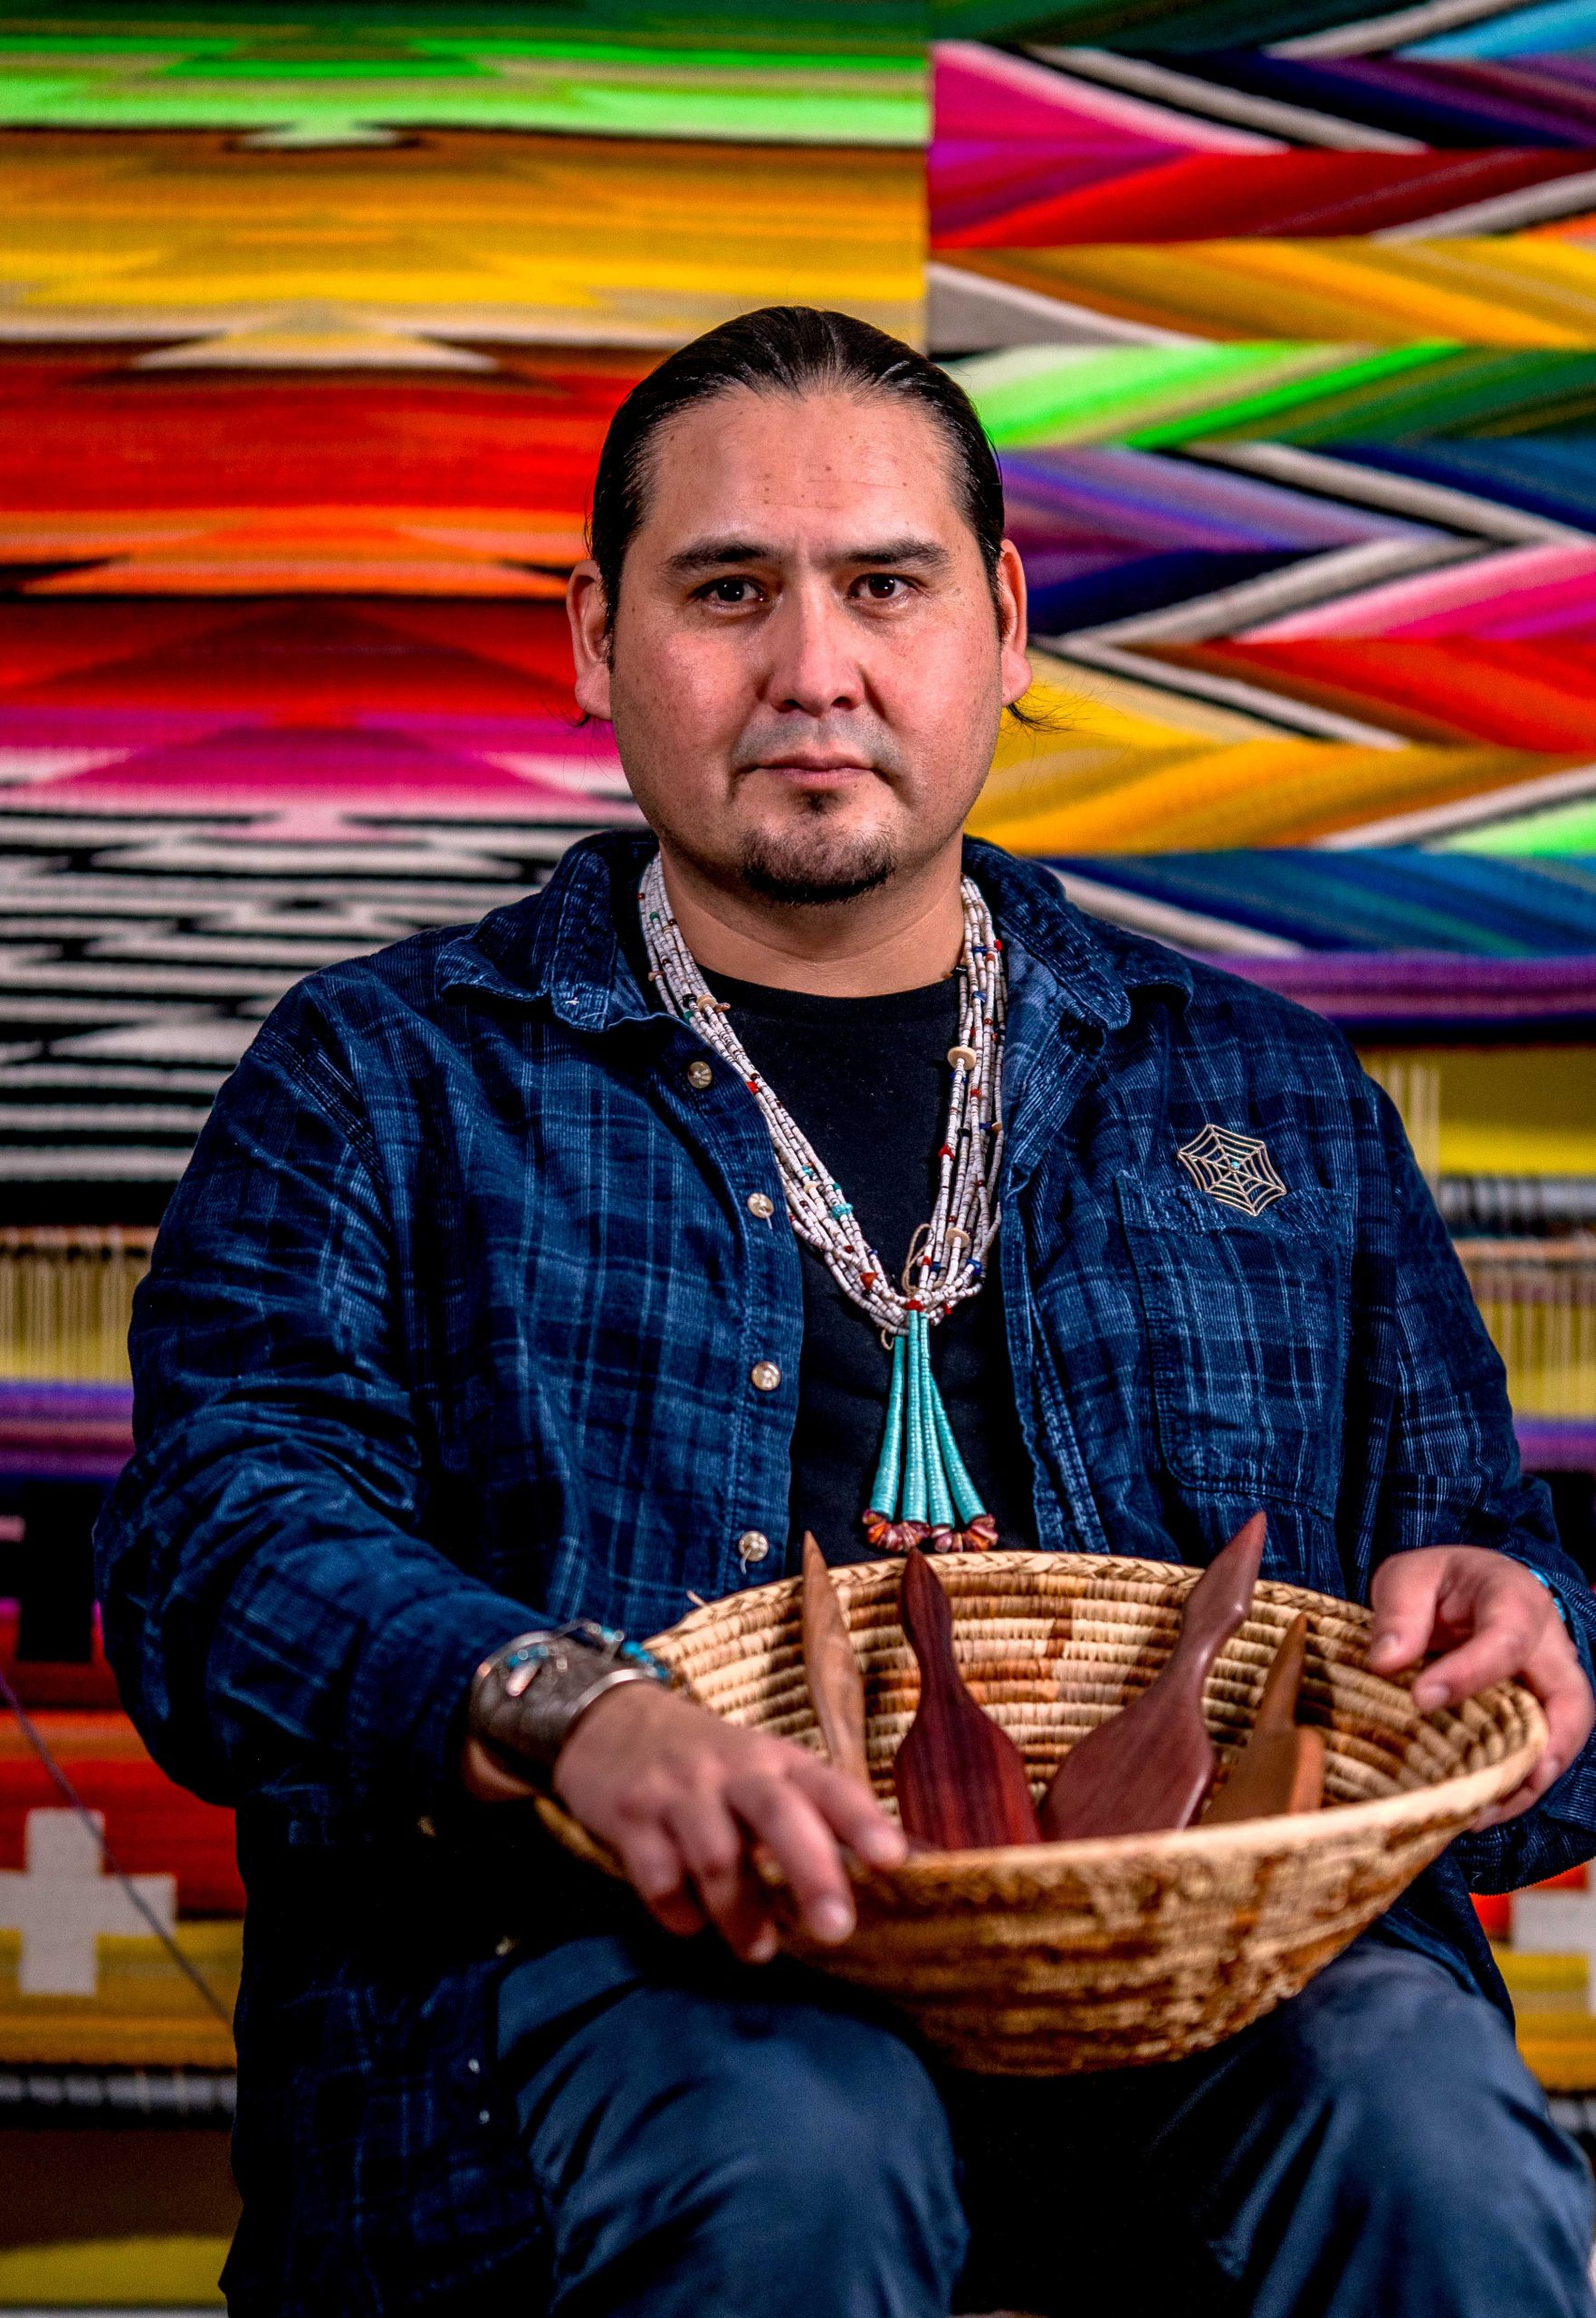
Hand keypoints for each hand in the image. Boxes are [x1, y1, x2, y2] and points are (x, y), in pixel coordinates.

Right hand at [549, 1681, 906, 1962]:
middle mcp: (731, 1770)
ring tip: (760, 1951)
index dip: (862, 1821)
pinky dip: (680, 1912)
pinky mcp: (629, 1816)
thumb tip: (889, 1872)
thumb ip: (809, 1815)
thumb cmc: (708, 1765)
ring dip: (742, 1915)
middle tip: (836, 1930)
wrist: (609, 1723)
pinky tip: (691, 1922)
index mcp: (775, 1760)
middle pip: (778, 1815)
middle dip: (811, 1873)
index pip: (828, 1786)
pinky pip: (659, 1877)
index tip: (894, 1859)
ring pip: (718, 1856)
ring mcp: (678, 1792)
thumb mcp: (761, 1772)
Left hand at [1368, 1547, 1593, 1827]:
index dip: (1470, 1672)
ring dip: (1529, 1781)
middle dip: (1544, 1748)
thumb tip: (1386, 1662)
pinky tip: (1479, 1810)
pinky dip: (1517, 1786)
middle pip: (1571, 1701)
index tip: (1423, 1698)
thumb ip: (1400, 1612)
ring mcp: (1550, 1684)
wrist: (1465, 1585)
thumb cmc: (1439, 1582)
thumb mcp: (1408, 1577)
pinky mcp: (1537, 1714)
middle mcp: (1548, 1646)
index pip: (1507, 1639)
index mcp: (1515, 1599)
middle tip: (1499, 1784)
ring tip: (1481, 1813)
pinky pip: (1541, 1754)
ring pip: (1564, 1738)